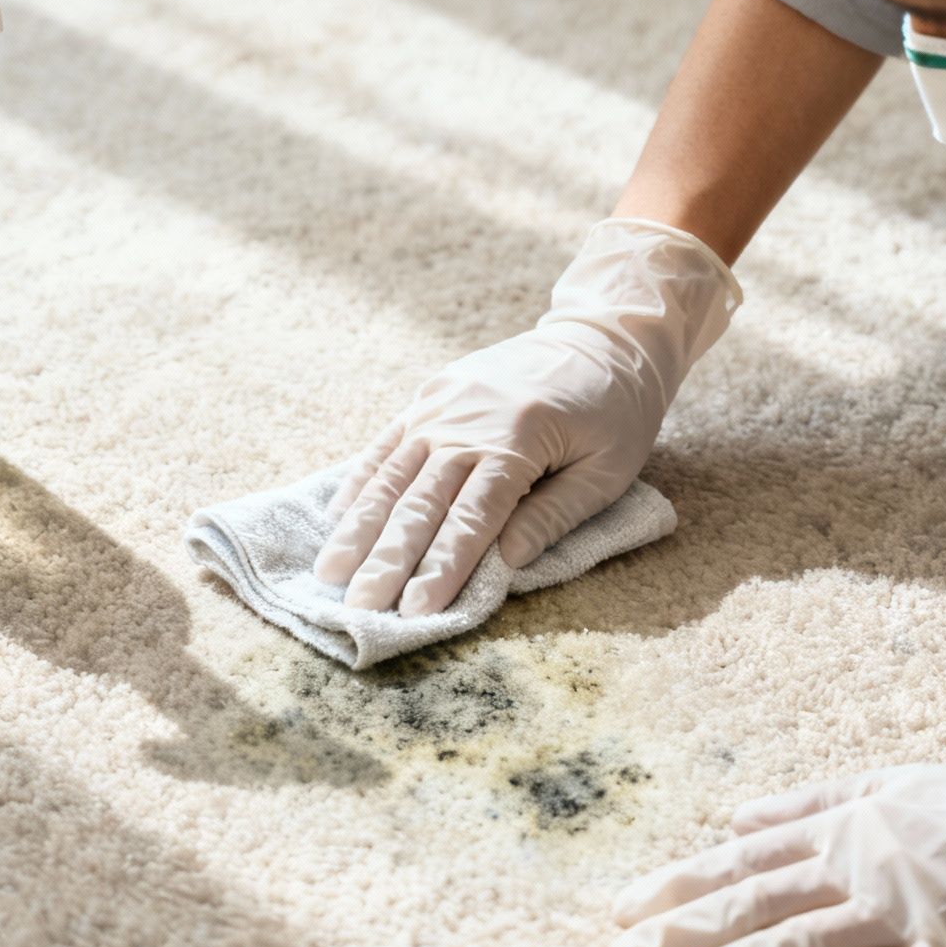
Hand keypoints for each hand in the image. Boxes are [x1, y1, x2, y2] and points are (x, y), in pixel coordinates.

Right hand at [314, 218, 740, 614]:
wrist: (602, 336)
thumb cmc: (615, 411)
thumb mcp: (608, 469)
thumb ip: (555, 515)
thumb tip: (506, 563)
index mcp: (518, 440)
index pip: (472, 518)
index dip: (442, 566)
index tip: (416, 610)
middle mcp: (468, 421)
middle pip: (420, 502)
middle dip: (387, 560)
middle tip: (357, 608)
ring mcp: (442, 404)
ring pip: (391, 475)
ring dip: (359, 528)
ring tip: (330, 574)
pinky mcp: (430, 394)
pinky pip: (387, 444)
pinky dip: (361, 483)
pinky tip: (338, 520)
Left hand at [608, 699, 945, 946]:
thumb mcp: (885, 786)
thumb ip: (809, 806)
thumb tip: (733, 816)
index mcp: (843, 828)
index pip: (743, 858)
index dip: (679, 884)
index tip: (624, 909)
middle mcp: (860, 867)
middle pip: (755, 900)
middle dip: (682, 930)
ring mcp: (903, 912)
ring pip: (801, 942)